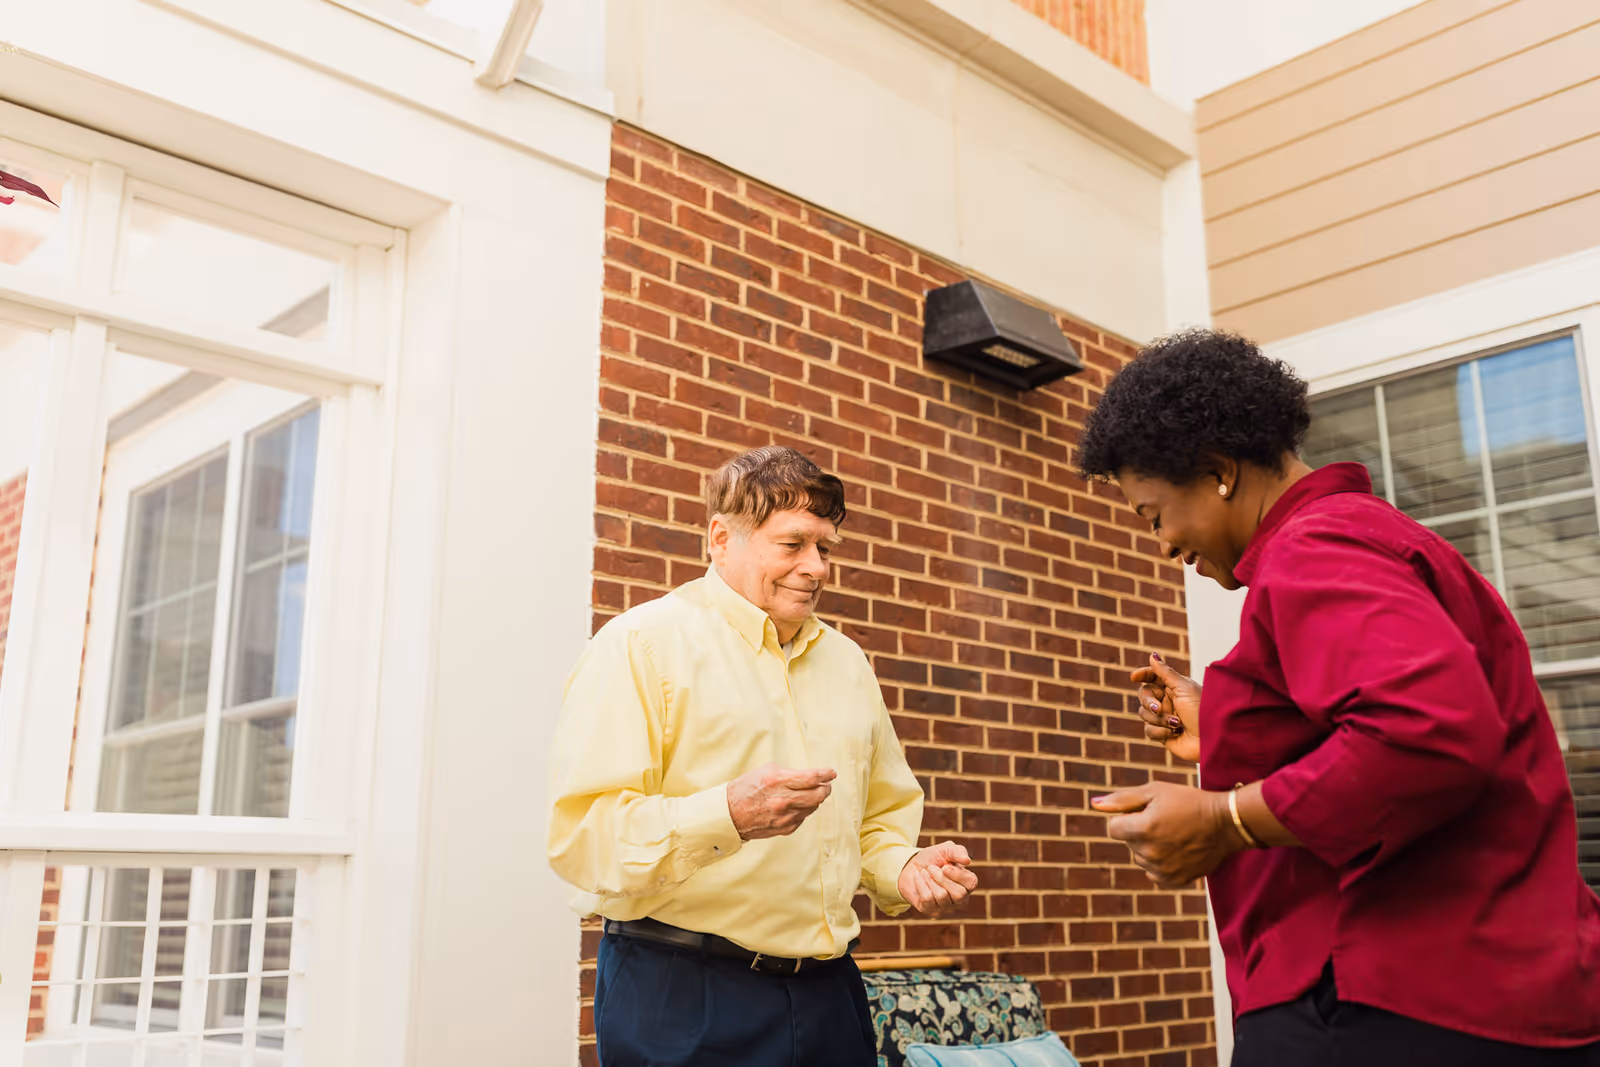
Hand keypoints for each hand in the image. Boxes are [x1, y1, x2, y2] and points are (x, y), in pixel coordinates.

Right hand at [726, 763, 835, 840]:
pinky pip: (804, 817)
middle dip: (826, 788)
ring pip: (813, 806)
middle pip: (819, 794)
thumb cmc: (747, 788)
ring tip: (806, 794)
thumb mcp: (766, 771)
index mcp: (778, 781)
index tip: (831, 773)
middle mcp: (783, 800)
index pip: (812, 777)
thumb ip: (790, 773)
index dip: (826, 774)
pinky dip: (803, 810)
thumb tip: (812, 777)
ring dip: (814, 799)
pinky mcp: (786, 828)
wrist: (730, 814)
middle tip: (825, 784)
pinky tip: (794, 805)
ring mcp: (785, 817)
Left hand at [897, 841, 977, 917]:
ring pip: (942, 896)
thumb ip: (958, 851)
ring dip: (930, 880)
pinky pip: (927, 899)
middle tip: (932, 868)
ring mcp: (946, 908)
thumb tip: (968, 860)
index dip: (958, 875)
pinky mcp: (931, 911)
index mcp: (967, 884)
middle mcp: (960, 899)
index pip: (972, 883)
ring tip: (925, 872)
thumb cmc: (932, 859)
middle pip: (959, 894)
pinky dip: (920, 884)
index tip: (945, 866)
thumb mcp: (945, 850)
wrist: (911, 866)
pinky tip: (919, 878)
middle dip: (941, 878)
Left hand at [1091, 781, 1241, 888]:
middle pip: (1128, 843)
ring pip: (1141, 858)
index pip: (1113, 828)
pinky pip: (1154, 873)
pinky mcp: (1175, 880)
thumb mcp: (1155, 791)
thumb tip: (1094, 804)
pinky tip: (1177, 850)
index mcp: (1143, 828)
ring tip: (1174, 834)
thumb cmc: (1188, 801)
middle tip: (1165, 821)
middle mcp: (1150, 852)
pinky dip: (1161, 863)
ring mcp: (1163, 869)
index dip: (1126, 818)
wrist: (1225, 823)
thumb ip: (1122, 799)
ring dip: (1149, 847)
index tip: (1144, 813)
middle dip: (1139, 831)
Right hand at [1129, 654, 1201, 763]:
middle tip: (1157, 708)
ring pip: (1144, 713)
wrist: (1210, 739)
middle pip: (1144, 695)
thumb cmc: (1201, 711)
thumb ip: (1165, 672)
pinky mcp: (1163, 734)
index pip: (1153, 676)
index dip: (1142, 675)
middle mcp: (1168, 701)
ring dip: (1158, 719)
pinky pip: (1149, 730)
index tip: (1133, 677)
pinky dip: (1160, 731)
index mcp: (1175, 687)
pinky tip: (1174, 733)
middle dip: (1149, 702)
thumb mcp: (1183, 687)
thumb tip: (1153, 655)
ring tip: (1176, 723)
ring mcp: (1165, 717)